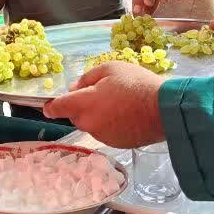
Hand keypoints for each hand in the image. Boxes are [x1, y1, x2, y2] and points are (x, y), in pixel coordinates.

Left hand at [43, 61, 165, 147]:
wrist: (164, 109)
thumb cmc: (136, 84)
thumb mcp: (110, 69)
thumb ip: (87, 78)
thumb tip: (75, 89)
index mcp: (83, 104)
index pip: (58, 108)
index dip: (51, 106)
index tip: (48, 106)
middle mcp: (89, 123)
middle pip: (76, 116)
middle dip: (82, 107)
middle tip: (101, 94)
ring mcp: (102, 136)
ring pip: (92, 124)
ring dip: (97, 116)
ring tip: (118, 103)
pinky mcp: (116, 144)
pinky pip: (105, 132)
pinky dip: (110, 125)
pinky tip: (126, 115)